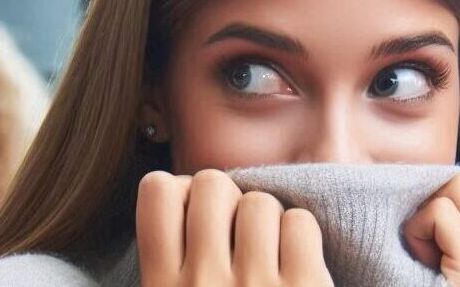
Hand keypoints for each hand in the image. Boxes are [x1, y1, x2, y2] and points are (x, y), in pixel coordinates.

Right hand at [135, 169, 333, 286]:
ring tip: (268, 257)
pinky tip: (296, 268)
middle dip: (228, 201)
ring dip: (269, 222)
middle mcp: (201, 286)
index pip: (157, 190)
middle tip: (238, 237)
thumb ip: (171, 261)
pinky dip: (302, 239)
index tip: (195, 215)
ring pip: (259, 200)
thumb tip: (184, 192)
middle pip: (211, 182)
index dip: (181, 191)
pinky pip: (300, 223)